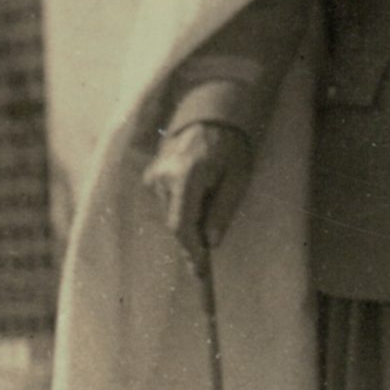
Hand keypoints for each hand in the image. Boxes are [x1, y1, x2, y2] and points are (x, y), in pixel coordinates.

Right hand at [142, 123, 255, 253]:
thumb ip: (222, 211)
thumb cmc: (231, 148)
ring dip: (189, 220)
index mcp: (187, 174)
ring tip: (210, 200)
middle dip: (193, 238)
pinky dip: (183, 209)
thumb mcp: (237, 179)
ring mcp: (154, 175)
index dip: (190, 250)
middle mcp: (164, 175)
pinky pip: (167, 204)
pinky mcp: (152, 177)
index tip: (199, 270)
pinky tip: (198, 194)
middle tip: (209, 250)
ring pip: (171, 215)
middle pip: (176, 223)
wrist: (211, 119)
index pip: (181, 224)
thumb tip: (211, 243)